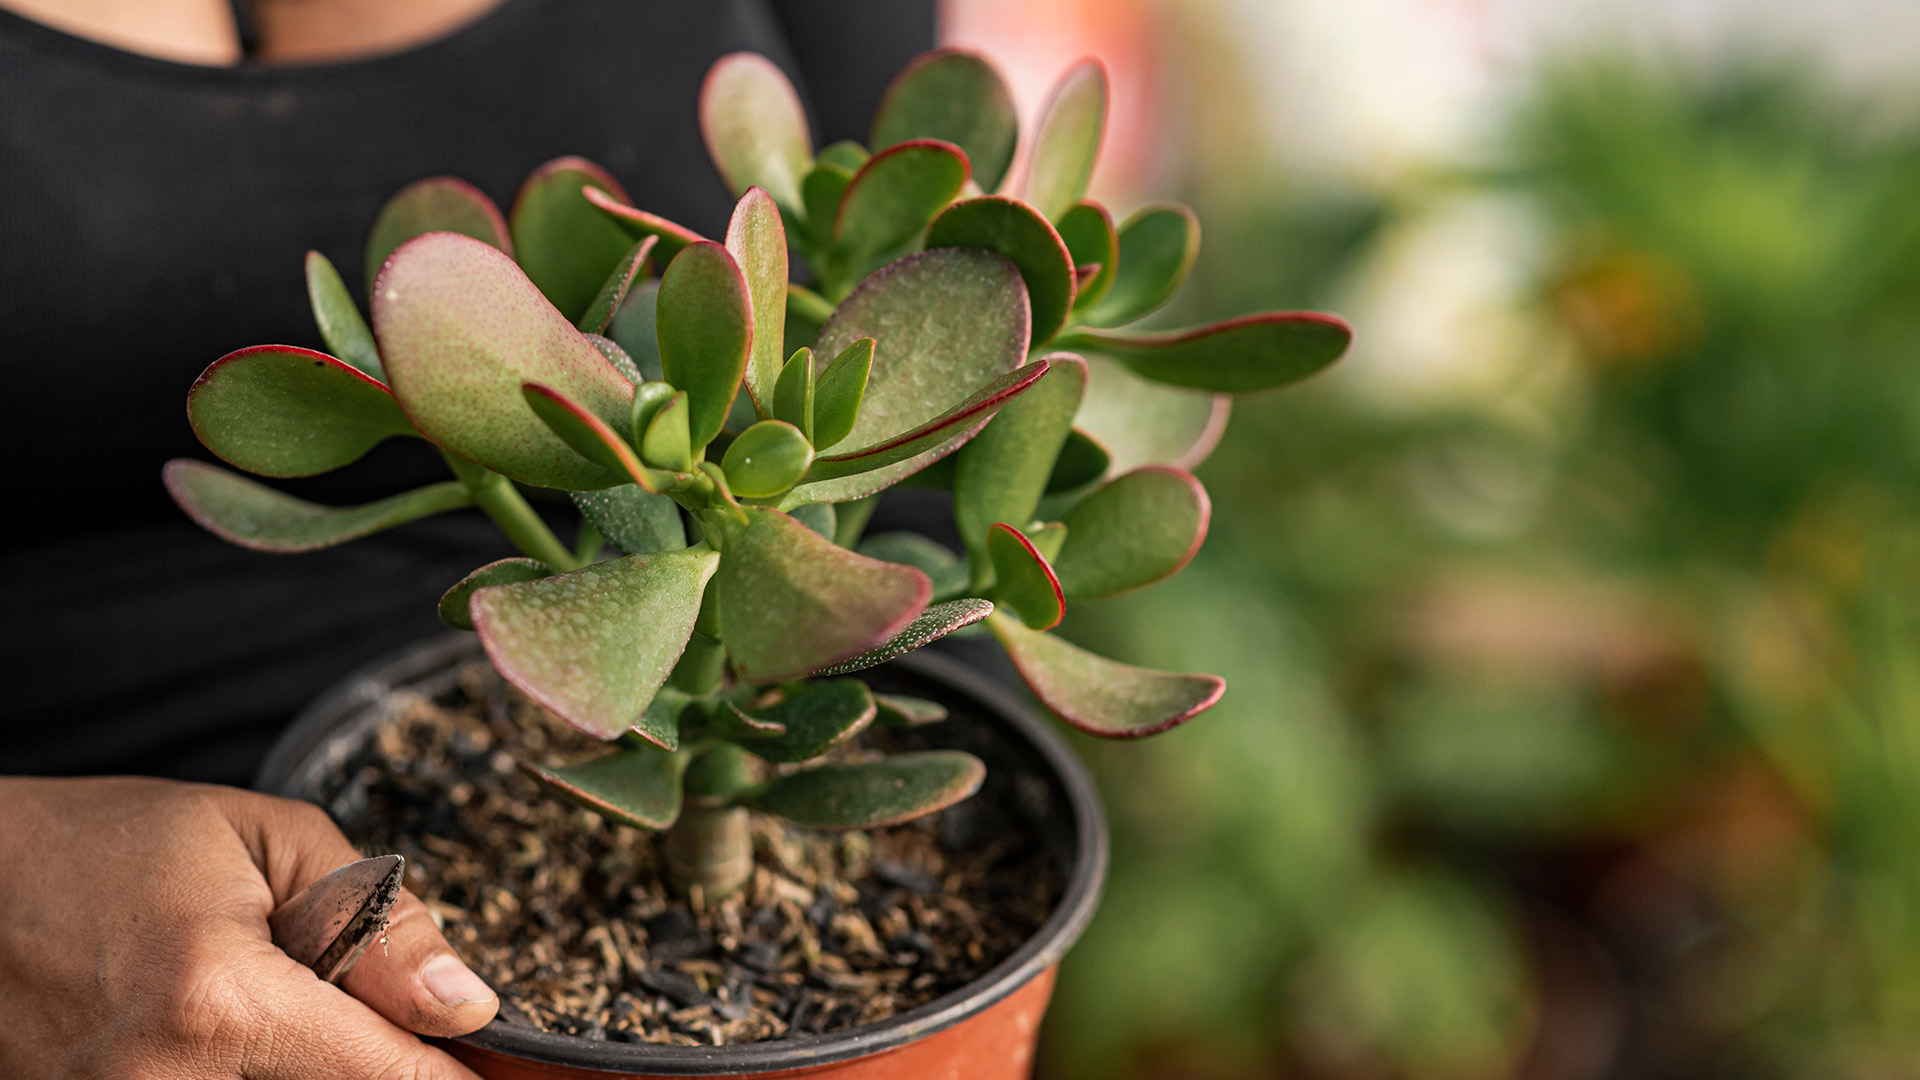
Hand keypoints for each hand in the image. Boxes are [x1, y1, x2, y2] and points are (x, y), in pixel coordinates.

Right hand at [0, 776, 498, 1077]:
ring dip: (301, 1069)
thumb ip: (379, 920)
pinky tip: (232, 1037)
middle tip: (335, 1004)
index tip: (488, 1066)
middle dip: (367, 1061)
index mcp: (219, 1004)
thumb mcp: (265, 839)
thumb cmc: (107, 846)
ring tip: (253, 1005)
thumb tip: (469, 1006)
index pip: (391, 1079)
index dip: (453, 1077)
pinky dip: (238, 1078)